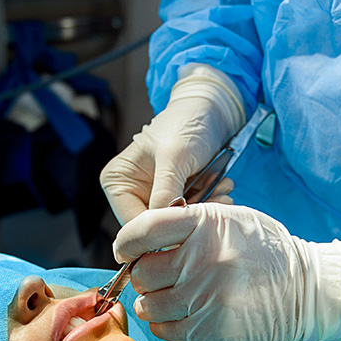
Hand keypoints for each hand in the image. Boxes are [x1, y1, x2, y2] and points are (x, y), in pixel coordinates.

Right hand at [100, 65, 244, 224]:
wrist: (212, 111)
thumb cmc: (186, 123)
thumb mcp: (174, 156)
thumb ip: (165, 190)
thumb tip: (162, 228)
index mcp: (118, 182)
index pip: (133, 224)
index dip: (161, 229)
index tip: (190, 221)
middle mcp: (131, 192)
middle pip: (156, 226)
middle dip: (186, 218)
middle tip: (217, 201)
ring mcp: (154, 196)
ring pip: (176, 222)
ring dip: (202, 209)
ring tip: (223, 190)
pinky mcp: (176, 197)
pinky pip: (190, 213)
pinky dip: (208, 203)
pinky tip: (222, 187)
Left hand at [113, 203, 340, 340]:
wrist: (309, 290)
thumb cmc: (268, 252)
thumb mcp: (232, 219)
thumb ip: (191, 224)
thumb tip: (148, 241)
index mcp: (205, 225)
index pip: (143, 229)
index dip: (127, 242)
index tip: (126, 251)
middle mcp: (201, 259)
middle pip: (143, 272)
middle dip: (145, 276)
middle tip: (159, 278)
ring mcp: (204, 296)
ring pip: (148, 304)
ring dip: (153, 303)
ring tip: (170, 298)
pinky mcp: (210, 328)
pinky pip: (164, 329)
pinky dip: (165, 324)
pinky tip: (182, 315)